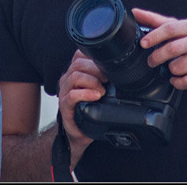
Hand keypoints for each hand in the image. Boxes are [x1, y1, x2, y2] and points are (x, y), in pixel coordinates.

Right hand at [57, 50, 105, 166]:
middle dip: (96, 69)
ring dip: (92, 81)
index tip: (107, 66)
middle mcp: (67, 79)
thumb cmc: (90, 109)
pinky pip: (72, 95)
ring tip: (102, 91)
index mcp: (74, 72)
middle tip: (108, 79)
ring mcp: (64, 91)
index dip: (93, 57)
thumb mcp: (98, 90)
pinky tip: (96, 97)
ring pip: (75, 76)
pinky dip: (86, 94)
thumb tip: (121, 70)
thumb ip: (103, 78)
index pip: (79, 55)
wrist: (79, 132)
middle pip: (78, 63)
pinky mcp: (64, 105)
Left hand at [134, 8, 186, 89]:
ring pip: (177, 67)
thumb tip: (135, 13)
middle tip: (151, 60)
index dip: (154, 36)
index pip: (170, 28)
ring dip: (169, 69)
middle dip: (157, 57)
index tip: (143, 43)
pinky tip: (176, 77)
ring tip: (171, 66)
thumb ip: (155, 20)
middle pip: (172, 49)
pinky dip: (177, 82)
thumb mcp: (177, 26)